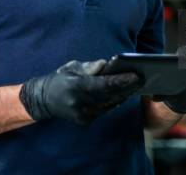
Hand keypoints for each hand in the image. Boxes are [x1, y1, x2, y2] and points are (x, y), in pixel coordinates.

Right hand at [20, 60, 141, 124]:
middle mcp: (80, 103)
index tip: (135, 75)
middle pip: (110, 95)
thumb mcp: (73, 67)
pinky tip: (124, 94)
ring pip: (109, 104)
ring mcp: (82, 114)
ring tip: (136, 85)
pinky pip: (104, 110)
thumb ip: (91, 67)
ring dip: (124, 95)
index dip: (122, 80)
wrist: (43, 100)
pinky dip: (114, 102)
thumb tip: (107, 64)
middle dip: (127, 87)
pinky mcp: (84, 121)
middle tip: (142, 79)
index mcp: (76, 86)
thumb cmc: (60, 79)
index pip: (105, 84)